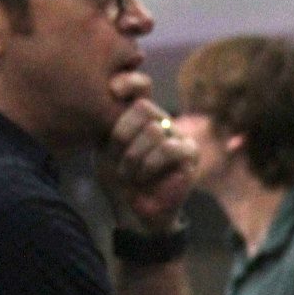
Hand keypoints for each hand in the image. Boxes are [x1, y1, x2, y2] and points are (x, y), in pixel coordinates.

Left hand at [105, 87, 196, 229]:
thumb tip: (110, 90)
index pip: (141, 85)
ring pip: (153, 130)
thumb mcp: (104, 147)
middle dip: (123, 136)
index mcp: (140, 115)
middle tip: (117, 159)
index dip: (129, 83)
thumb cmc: (118, 179)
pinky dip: (150, 165)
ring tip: (128, 175)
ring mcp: (178, 135)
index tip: (113, 91)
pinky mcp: (190, 154)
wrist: (133, 211)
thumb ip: (107, 120)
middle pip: (143, 108)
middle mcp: (162, 120)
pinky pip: (168, 149)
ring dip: (133, 157)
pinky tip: (143, 178)